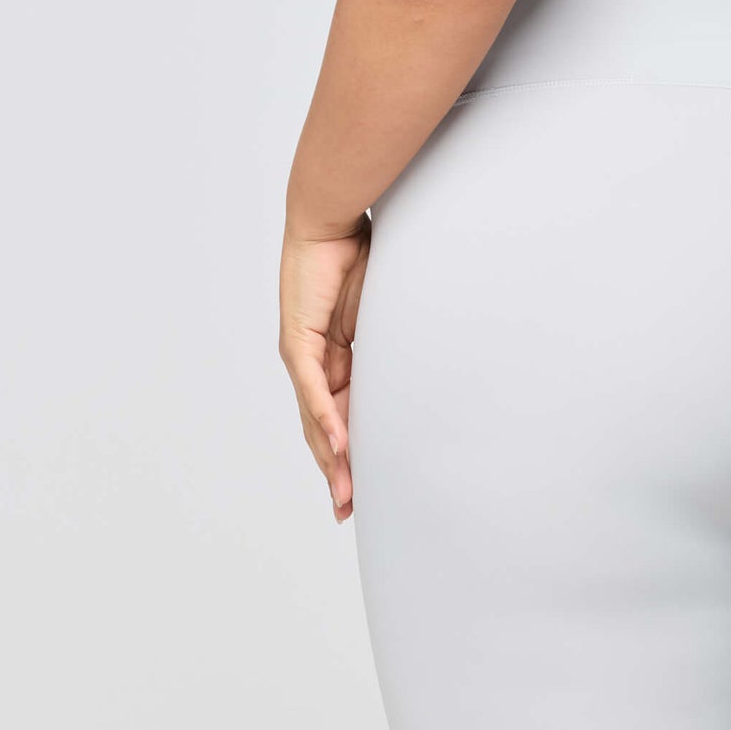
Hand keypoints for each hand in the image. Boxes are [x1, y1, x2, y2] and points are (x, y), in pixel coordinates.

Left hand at [278, 213, 370, 523]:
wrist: (330, 217)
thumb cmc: (359, 253)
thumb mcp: (384, 308)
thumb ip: (396, 338)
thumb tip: (432, 358)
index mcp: (336, 357)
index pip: (343, 416)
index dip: (352, 454)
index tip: (363, 489)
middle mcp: (313, 362)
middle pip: (324, 430)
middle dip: (337, 472)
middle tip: (349, 511)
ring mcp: (303, 354)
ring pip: (316, 420)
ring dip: (331, 459)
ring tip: (344, 494)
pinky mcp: (298, 341)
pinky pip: (314, 390)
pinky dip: (327, 419)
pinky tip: (339, 446)